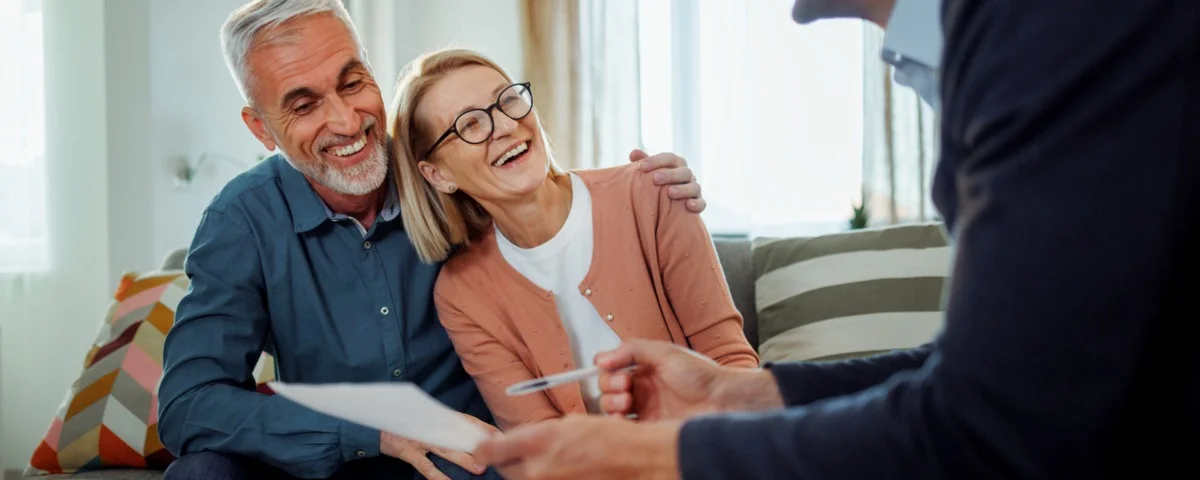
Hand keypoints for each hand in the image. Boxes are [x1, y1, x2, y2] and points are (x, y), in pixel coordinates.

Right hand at [381, 413, 498, 479]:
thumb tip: (468, 431)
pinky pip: (426, 466)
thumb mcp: (425, 417)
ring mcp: (419, 439)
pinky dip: (438, 476)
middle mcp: (430, 425)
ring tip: (479, 468)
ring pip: (446, 450)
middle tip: (496, 452)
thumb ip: (444, 422)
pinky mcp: (408, 452)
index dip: (483, 427)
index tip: (499, 434)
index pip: (466, 420)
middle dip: (478, 444)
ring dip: (463, 460)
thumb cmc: (404, 421)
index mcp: (437, 415)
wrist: (374, 421)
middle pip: (459, 435)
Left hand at [474, 415, 681, 479]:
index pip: (490, 450)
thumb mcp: (570, 424)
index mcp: (540, 442)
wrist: (639, 460)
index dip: (482, 447)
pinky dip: (543, 478)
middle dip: (506, 460)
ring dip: (525, 471)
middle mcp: (539, 470)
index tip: (480, 445)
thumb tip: (519, 441)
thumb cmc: (610, 436)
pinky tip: (559, 469)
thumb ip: (539, 435)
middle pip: (504, 469)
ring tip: (545, 460)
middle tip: (515, 451)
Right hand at [596, 339, 783, 421]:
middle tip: (626, 387)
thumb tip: (600, 358)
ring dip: (611, 403)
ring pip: (612, 407)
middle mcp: (642, 388)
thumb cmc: (699, 374)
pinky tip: (624, 419)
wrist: (720, 400)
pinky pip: (624, 427)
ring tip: (627, 402)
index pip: (612, 368)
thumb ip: (631, 350)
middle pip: (608, 388)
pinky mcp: (649, 426)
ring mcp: (645, 408)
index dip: (608, 370)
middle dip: (610, 386)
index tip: (614, 370)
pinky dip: (617, 423)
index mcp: (644, 368)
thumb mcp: (664, 352)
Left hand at [628, 149, 705, 212]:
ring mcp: (694, 189)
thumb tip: (633, 153)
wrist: (667, 207)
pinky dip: (697, 204)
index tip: (641, 167)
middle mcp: (687, 175)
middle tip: (655, 179)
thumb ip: (643, 162)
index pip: (669, 158)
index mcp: (676, 165)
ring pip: (694, 187)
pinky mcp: (698, 204)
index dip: (656, 161)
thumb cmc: (656, 186)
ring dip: (682, 189)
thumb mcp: (649, 174)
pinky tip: (688, 205)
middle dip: (670, 175)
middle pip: (683, 171)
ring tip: (670, 193)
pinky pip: (702, 203)